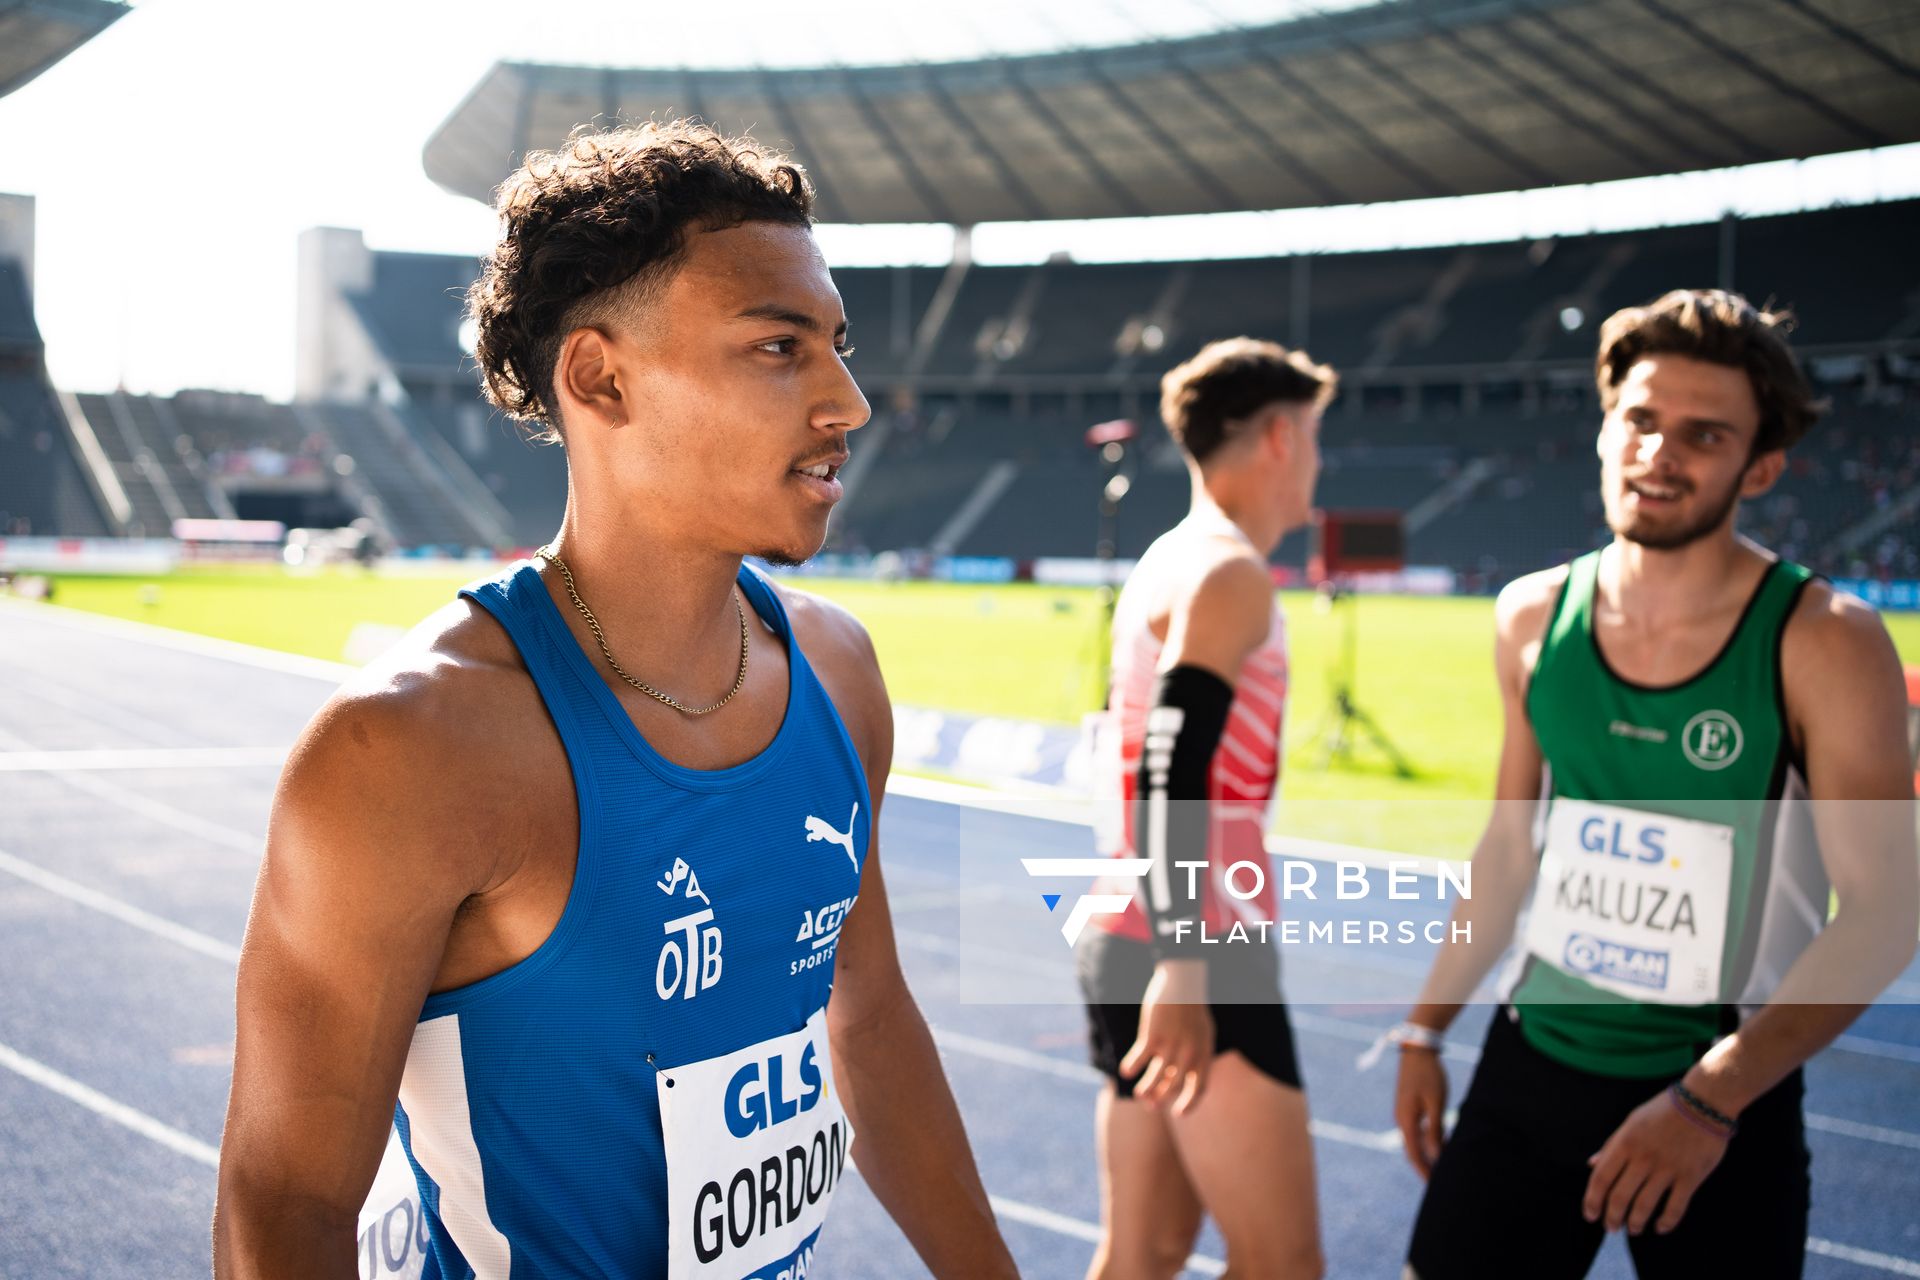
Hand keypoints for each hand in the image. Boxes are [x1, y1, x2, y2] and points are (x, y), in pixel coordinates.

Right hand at [1118, 959, 1212, 1114]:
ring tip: (1139, 1094)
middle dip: (1161, 1098)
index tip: (1178, 1114)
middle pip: (1174, 1086)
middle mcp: (1189, 1054)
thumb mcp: (1201, 1034)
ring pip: (1156, 1078)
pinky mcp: (1153, 1036)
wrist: (1182, 983)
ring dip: (1146, 1090)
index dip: (1189, 1104)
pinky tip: (1125, 1070)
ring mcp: (1171, 1046)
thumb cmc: (1191, 1010)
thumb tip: (1179, 1078)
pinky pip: (1139, 1059)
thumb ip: (1194, 1057)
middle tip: (1151, 1105)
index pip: (1199, 1088)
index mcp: (1203, 1054)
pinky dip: (1131, 1067)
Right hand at [1394, 1046, 1448, 1179]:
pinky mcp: (1408, 1105)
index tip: (1436, 1186)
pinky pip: (1416, 1130)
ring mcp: (1403, 1112)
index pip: (1414, 1155)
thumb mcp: (1436, 1104)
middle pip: (1412, 1150)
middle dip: (1425, 1167)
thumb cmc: (1429, 1075)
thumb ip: (1436, 1130)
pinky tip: (1440, 1141)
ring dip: (1427, 1154)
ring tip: (1442, 1165)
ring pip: (1414, 1140)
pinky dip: (1427, 1140)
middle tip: (1440, 1181)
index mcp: (1406, 1121)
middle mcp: (1401, 1119)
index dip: (1425, 1172)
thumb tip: (1437, 1155)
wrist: (1418, 1048)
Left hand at [1583, 1089, 1730, 1235]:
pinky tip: (1660, 1228)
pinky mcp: (1690, 1177)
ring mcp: (1667, 1169)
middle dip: (1612, 1217)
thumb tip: (1591, 1164)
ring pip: (1644, 1206)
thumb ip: (1611, 1146)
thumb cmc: (1663, 1112)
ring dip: (1635, 1223)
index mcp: (1625, 1142)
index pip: (1601, 1178)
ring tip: (1633, 1230)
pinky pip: (1675, 1207)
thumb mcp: (1631, 1123)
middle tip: (1611, 1228)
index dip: (1592, 1200)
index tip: (1590, 1215)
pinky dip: (1666, 1222)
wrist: (1703, 1103)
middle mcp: (1643, 1158)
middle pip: (1620, 1197)